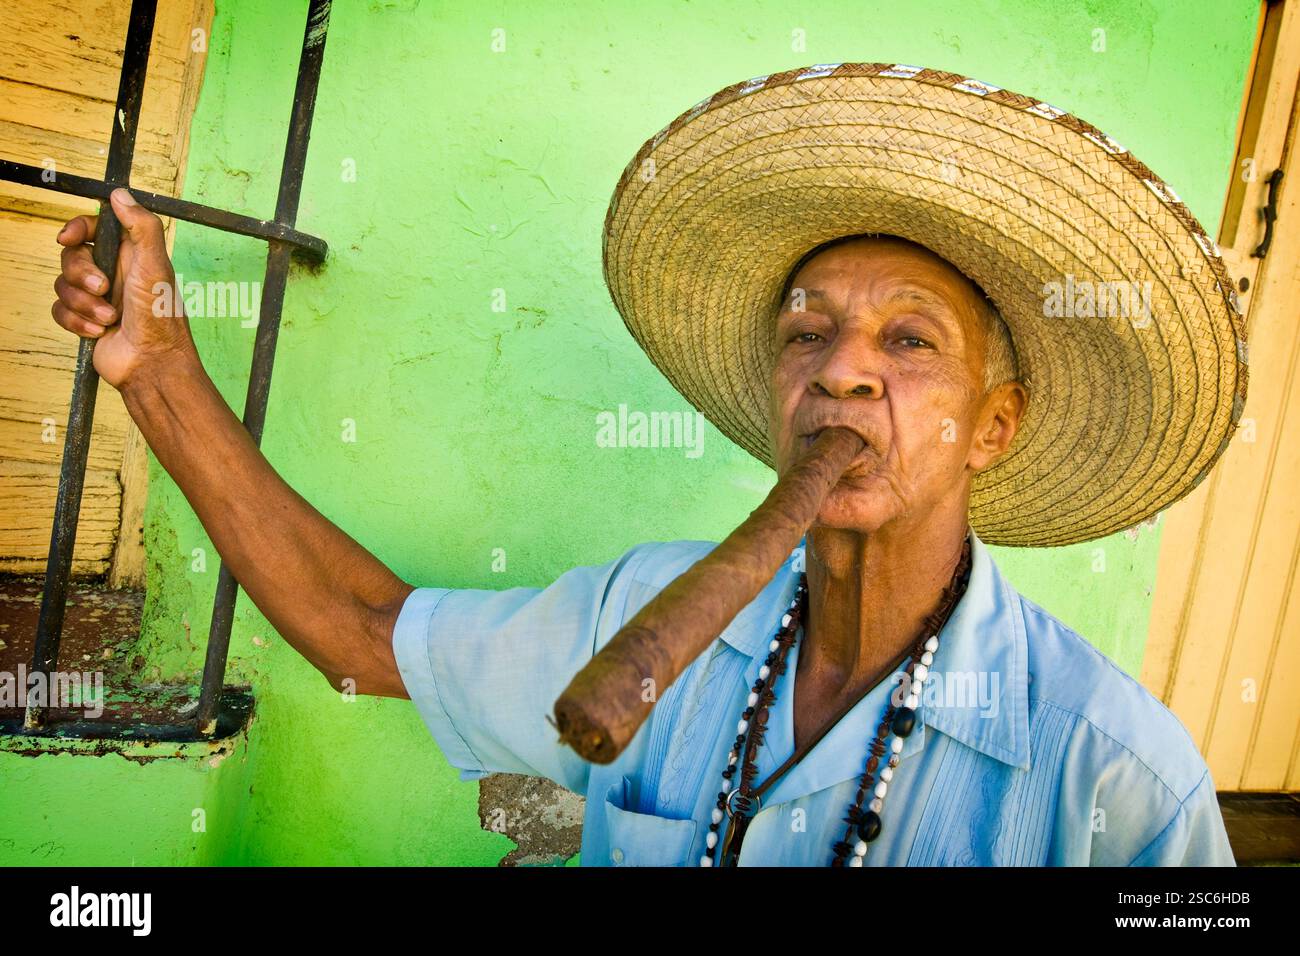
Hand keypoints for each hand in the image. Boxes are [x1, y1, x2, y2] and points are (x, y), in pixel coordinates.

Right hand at [51, 188, 197, 389]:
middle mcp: (113, 272)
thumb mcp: (156, 265)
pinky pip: (60, 310)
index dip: (76, 228)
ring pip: (62, 284)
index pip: (93, 227)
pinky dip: (77, 321)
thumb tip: (119, 194)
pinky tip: (99, 332)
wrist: (152, 364)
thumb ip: (141, 227)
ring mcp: (97, 297)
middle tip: (104, 290)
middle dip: (81, 274)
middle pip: (71, 255)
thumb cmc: (160, 316)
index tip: (68, 237)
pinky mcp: (85, 319)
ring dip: (84, 304)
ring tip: (110, 319)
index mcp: (130, 254)